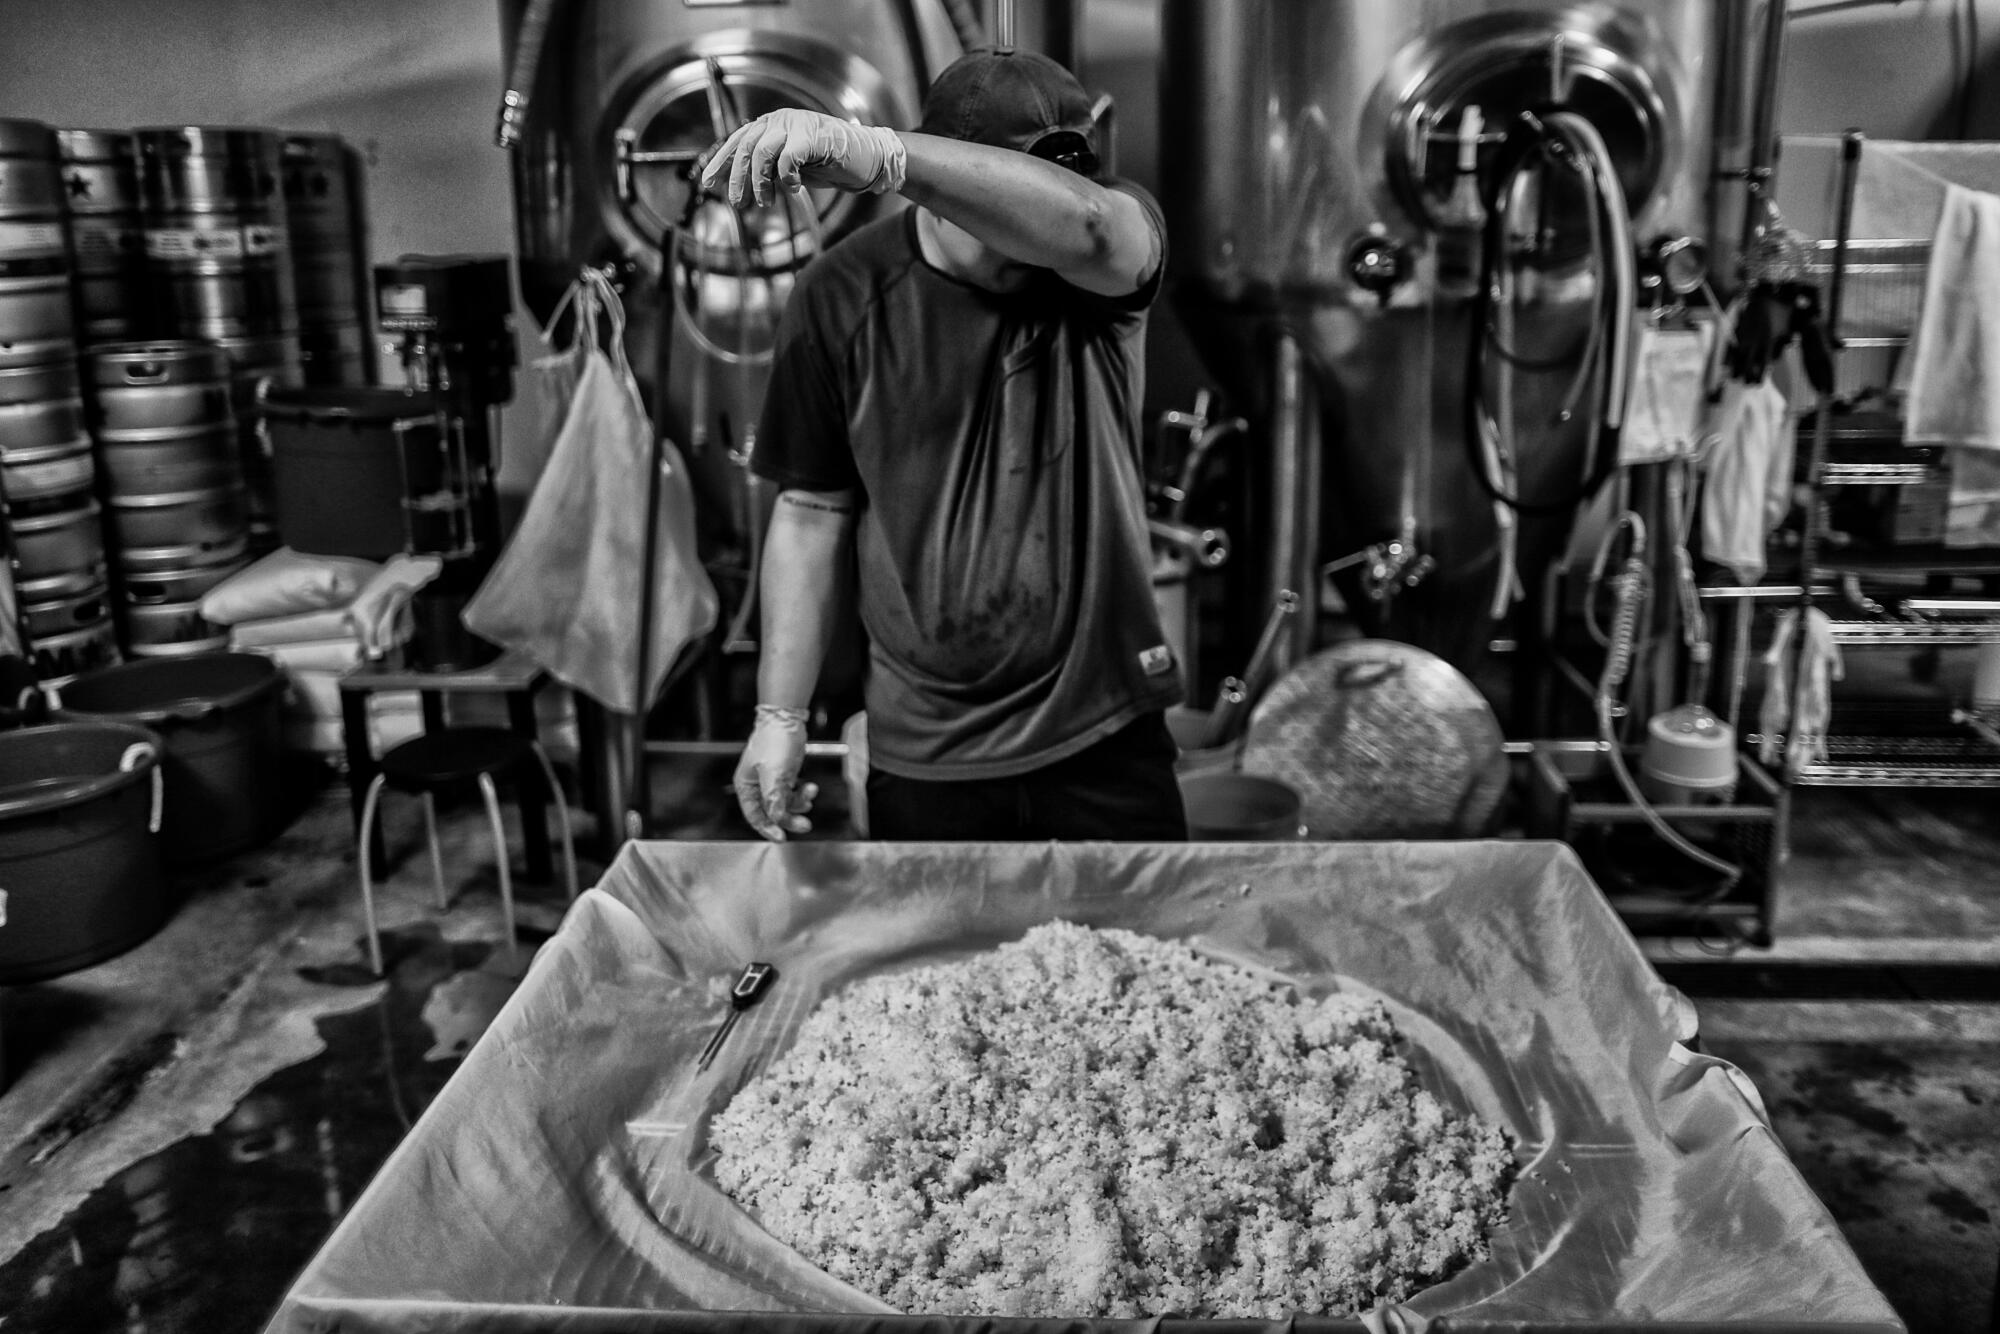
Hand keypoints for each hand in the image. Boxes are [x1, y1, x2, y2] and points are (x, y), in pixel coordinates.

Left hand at [699, 109, 904, 207]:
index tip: (708, 182)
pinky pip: (786, 159)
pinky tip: (794, 188)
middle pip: (745, 147)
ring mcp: (796, 125)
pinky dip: (785, 178)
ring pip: (761, 153)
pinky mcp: (811, 136)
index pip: (738, 140)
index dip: (721, 161)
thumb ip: (770, 168)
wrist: (870, 158)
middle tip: (737, 203)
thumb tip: (742, 183)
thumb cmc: (833, 162)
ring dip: (758, 182)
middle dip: (736, 178)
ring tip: (765, 202)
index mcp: (773, 125)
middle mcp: (780, 120)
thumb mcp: (794, 165)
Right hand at [733, 704, 818, 840]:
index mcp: (745, 787)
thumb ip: (774, 797)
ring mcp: (772, 782)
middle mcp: (757, 787)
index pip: (755, 816)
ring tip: (811, 793)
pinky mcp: (784, 777)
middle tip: (805, 825)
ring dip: (800, 803)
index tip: (781, 838)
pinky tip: (811, 788)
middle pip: (773, 813)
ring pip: (786, 804)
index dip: (767, 828)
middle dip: (790, 818)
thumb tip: (775, 818)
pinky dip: (803, 794)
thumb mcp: (773, 772)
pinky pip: (793, 794)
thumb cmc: (773, 741)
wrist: (786, 719)